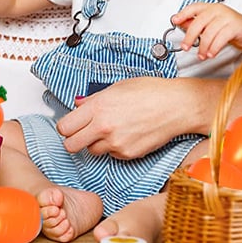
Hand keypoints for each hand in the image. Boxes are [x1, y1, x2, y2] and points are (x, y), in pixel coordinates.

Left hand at [56, 77, 190, 159]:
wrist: (177, 106)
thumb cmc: (150, 92)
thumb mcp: (115, 87)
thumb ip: (92, 100)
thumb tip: (78, 104)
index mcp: (98, 107)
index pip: (65, 127)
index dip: (65, 127)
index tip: (70, 125)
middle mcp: (104, 127)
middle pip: (71, 145)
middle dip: (73, 140)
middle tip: (81, 133)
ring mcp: (116, 143)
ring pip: (91, 151)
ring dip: (95, 143)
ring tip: (110, 130)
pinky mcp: (128, 154)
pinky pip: (111, 155)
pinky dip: (113, 148)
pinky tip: (125, 134)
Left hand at [171, 2, 241, 58]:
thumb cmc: (229, 27)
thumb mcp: (211, 24)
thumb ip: (196, 24)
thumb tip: (181, 24)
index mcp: (209, 8)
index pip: (193, 8)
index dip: (183, 14)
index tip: (175, 21)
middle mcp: (217, 10)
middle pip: (198, 22)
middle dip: (190, 37)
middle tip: (185, 47)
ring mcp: (227, 17)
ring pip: (209, 33)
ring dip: (203, 47)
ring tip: (201, 55)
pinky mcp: (235, 27)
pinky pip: (221, 39)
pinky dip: (214, 48)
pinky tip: (210, 54)